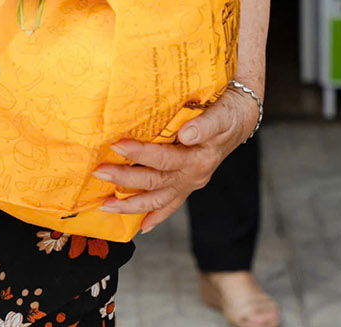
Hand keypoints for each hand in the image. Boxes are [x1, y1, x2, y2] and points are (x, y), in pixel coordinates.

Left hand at [93, 88, 261, 232]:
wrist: (242, 119)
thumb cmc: (229, 113)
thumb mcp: (221, 115)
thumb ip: (205, 126)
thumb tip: (186, 134)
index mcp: (198, 158)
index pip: (163, 158)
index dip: (139, 153)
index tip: (117, 144)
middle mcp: (193, 175)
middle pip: (154, 182)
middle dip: (124, 178)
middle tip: (99, 171)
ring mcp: (189, 183)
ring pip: (157, 200)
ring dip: (130, 205)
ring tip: (105, 206)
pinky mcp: (187, 185)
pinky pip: (169, 206)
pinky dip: (155, 217)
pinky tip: (140, 227)